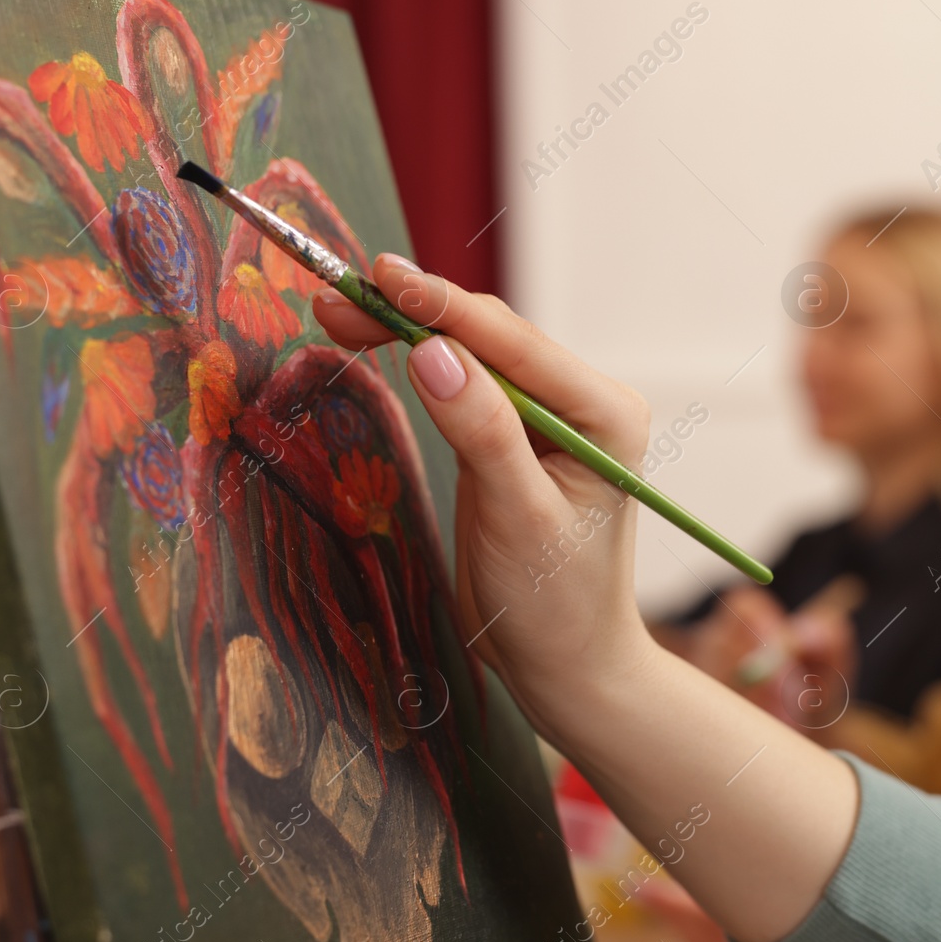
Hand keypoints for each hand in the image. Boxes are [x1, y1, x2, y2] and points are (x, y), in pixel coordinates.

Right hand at [317, 256, 858, 941]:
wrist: (564, 664)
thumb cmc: (554, 603)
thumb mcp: (519, 520)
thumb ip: (482, 435)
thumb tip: (434, 355)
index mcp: (605, 412)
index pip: (513, 342)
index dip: (442, 307)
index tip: (380, 277)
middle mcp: (582, 402)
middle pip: (488, 338)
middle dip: (411, 315)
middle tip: (335, 297)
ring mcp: (547, 418)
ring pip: (469, 357)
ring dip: (405, 334)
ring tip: (337, 314)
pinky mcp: (512, 438)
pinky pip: (462, 389)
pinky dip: (415, 368)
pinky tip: (373, 345)